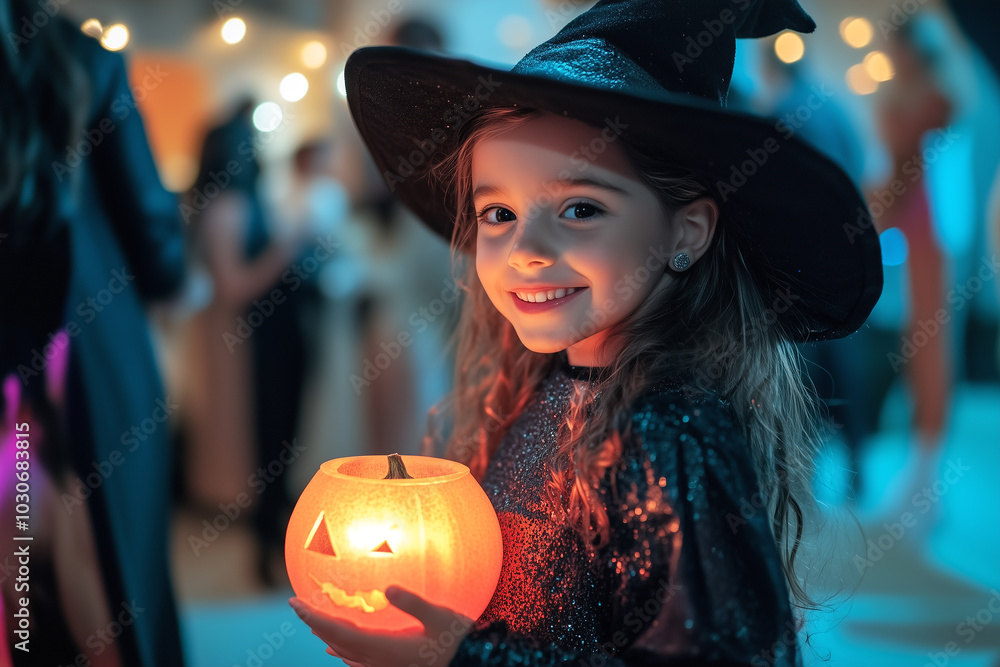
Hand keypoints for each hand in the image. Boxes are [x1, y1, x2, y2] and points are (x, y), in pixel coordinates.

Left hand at [289, 586, 474, 666]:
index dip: (314, 617)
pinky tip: (338, 652)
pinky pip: (357, 662)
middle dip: (314, 624)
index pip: (338, 630)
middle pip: (336, 641)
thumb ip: (413, 603)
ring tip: (312, 624)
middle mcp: (378, 661)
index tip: (294, 603)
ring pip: (345, 653)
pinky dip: (342, 652)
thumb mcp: (439, 616)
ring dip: (326, 636)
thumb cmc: (458, 640)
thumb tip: (388, 587)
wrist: (474, 664)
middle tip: (297, 606)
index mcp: (384, 646)